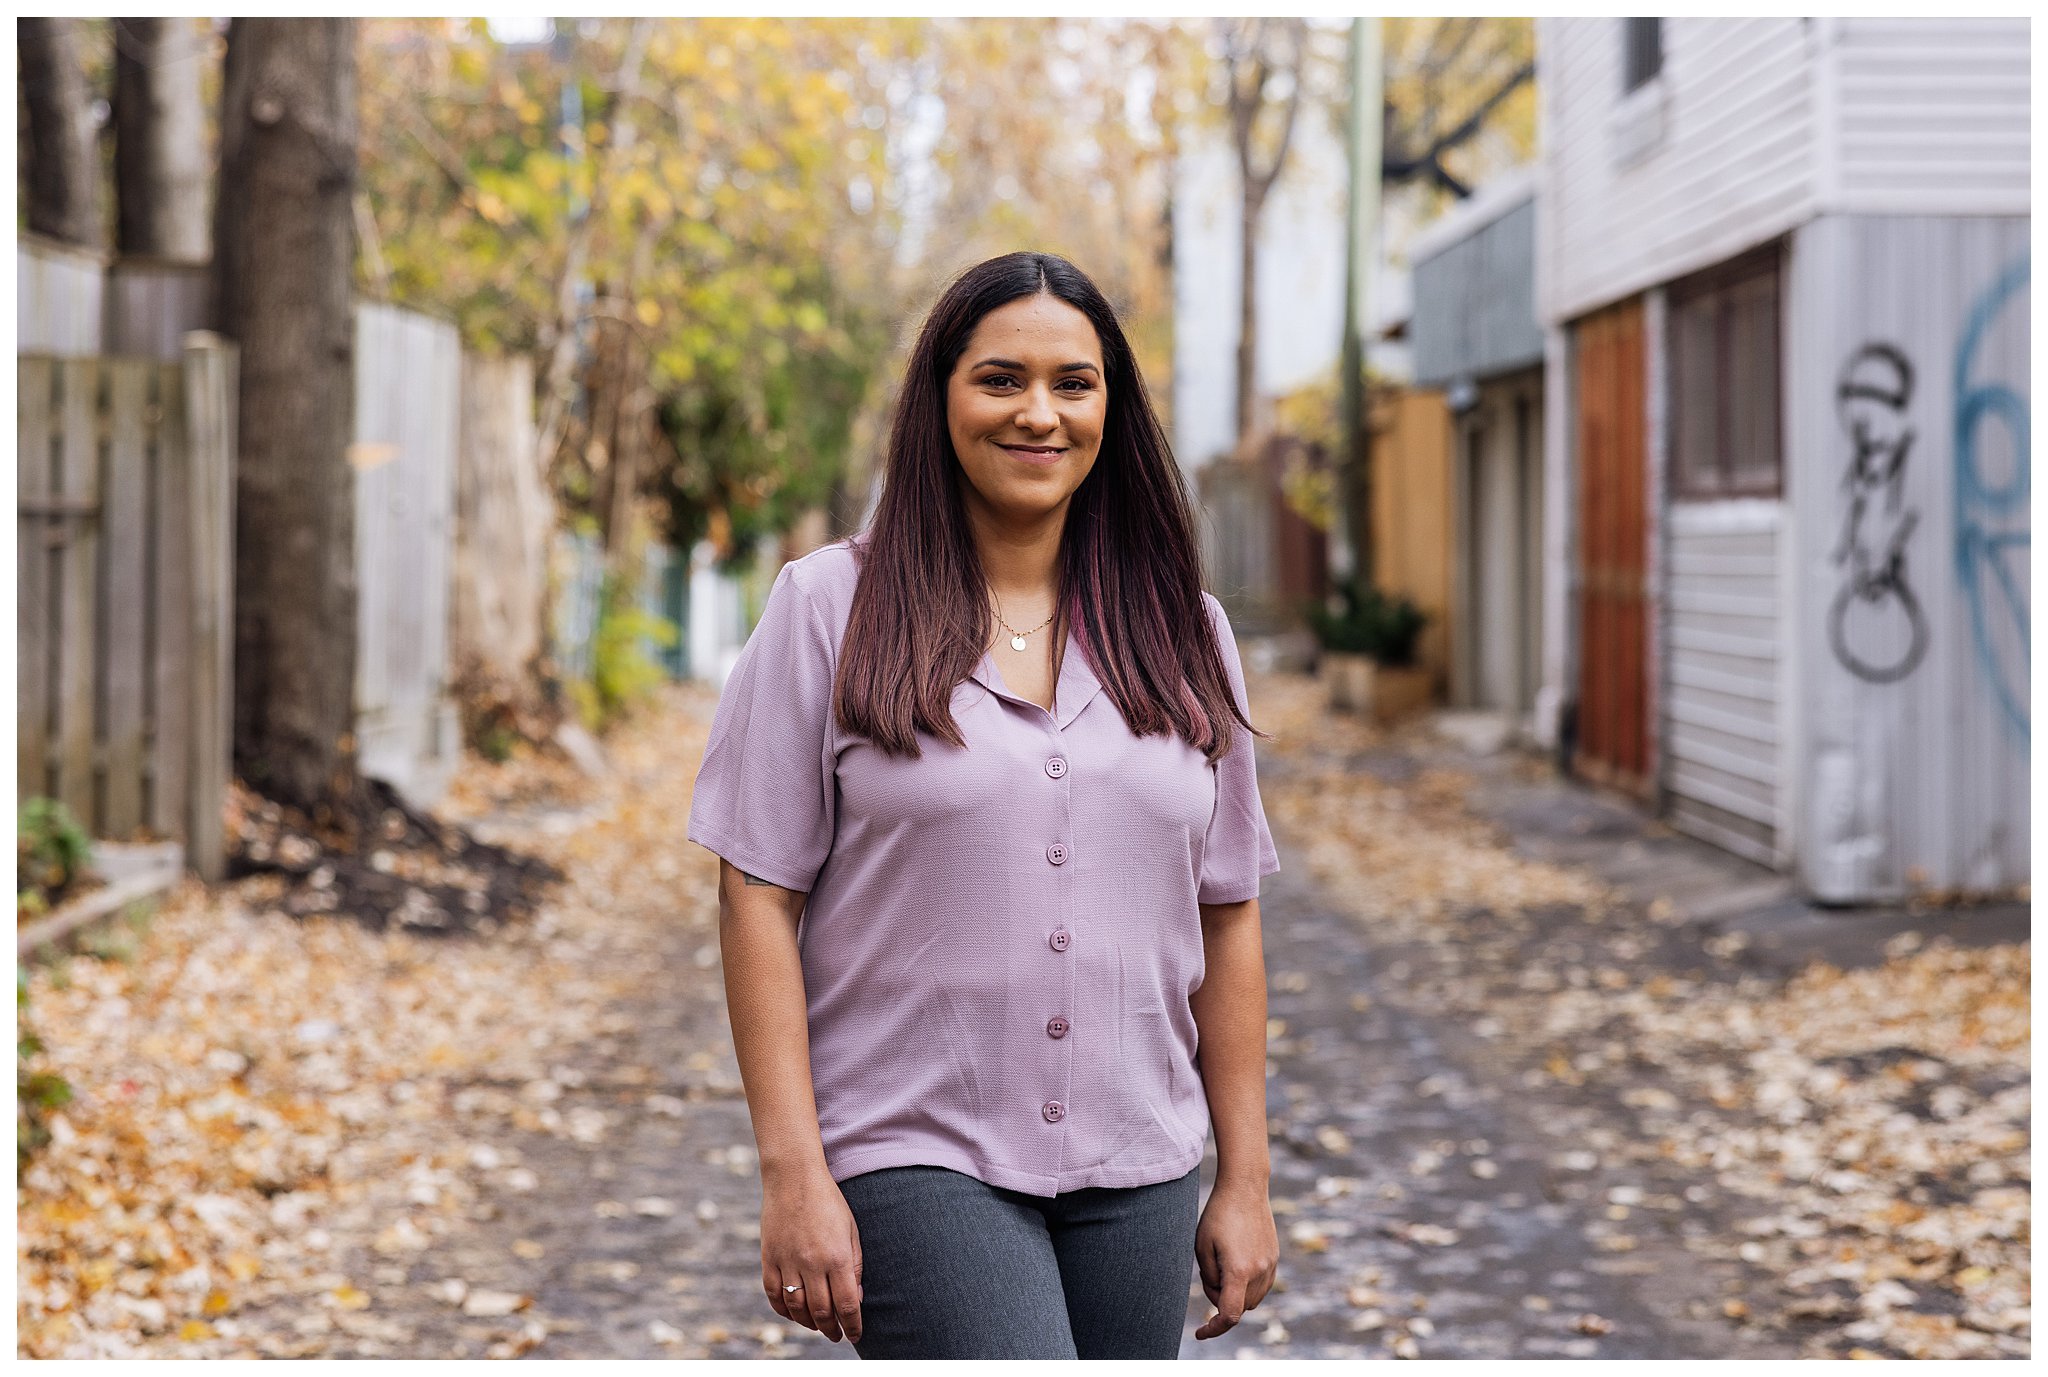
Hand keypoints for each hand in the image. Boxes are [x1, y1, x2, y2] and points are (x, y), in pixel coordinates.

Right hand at [759, 1164, 863, 1343]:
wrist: (794, 1177)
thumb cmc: (828, 1201)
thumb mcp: (851, 1230)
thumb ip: (855, 1264)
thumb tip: (856, 1297)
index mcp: (837, 1256)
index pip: (847, 1305)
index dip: (852, 1325)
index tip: (855, 1335)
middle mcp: (812, 1263)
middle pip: (822, 1312)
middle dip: (832, 1329)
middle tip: (837, 1335)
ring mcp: (788, 1262)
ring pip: (797, 1308)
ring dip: (809, 1323)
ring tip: (818, 1326)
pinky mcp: (769, 1258)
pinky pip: (774, 1295)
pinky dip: (783, 1310)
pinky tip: (794, 1313)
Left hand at [1192, 1178, 1278, 1339]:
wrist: (1246, 1187)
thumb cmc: (1218, 1214)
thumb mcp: (1202, 1245)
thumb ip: (1210, 1277)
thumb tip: (1219, 1296)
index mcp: (1239, 1270)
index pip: (1229, 1315)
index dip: (1214, 1329)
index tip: (1200, 1332)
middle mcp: (1259, 1272)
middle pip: (1239, 1307)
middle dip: (1220, 1299)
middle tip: (1209, 1270)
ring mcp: (1270, 1266)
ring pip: (1251, 1300)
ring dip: (1235, 1293)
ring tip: (1222, 1261)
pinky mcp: (1274, 1258)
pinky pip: (1261, 1286)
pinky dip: (1247, 1286)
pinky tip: (1236, 1262)